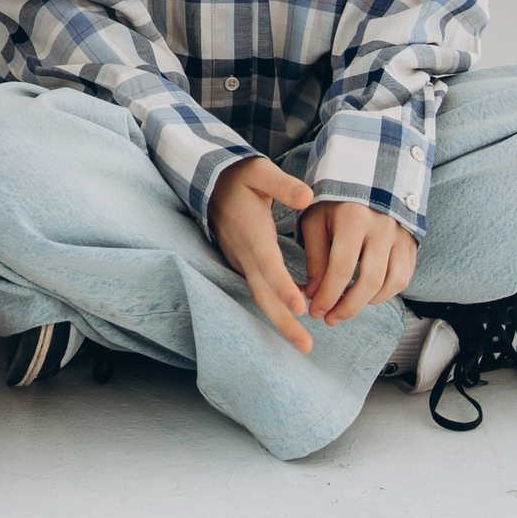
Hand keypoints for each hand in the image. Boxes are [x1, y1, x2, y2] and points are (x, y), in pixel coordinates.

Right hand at [206, 154, 317, 353]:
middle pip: (262, 293)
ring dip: (279, 320)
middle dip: (283, 322)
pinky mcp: (241, 262)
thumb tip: (307, 197)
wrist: (208, 180)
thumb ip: (284, 186)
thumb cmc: (238, 175)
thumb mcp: (260, 171)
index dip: (283, 286)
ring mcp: (240, 259)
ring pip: (259, 295)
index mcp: (252, 231)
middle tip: (305, 346)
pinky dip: (274, 306)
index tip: (301, 307)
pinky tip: (293, 317)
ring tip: (302, 342)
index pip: (268, 264)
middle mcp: (244, 251)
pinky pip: (258, 288)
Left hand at [299, 198, 417, 323]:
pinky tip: (367, 296)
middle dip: (347, 307)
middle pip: (369, 282)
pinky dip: (386, 293)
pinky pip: (403, 277)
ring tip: (346, 309)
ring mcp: (401, 235)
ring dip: (366, 304)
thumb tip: (314, 293)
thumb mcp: (315, 219)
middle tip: (330, 318)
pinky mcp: (411, 242)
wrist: (368, 173)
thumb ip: (315, 256)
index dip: (328, 296)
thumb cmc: (334, 199)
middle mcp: (382, 227)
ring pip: (390, 283)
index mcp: (353, 218)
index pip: (341, 269)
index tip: (316, 310)